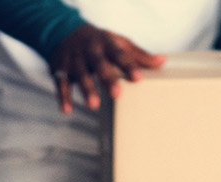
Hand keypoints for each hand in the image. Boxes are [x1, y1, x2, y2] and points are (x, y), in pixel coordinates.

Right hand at [49, 24, 164, 113]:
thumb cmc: (98, 42)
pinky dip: (63, 97)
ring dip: (86, 89)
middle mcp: (89, 51)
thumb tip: (161, 62)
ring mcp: (73, 60)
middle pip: (99, 64)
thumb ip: (138, 55)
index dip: (129, 65)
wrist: (65, 32)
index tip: (138, 77)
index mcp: (106, 43)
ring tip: (94, 104)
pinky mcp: (59, 69)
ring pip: (79, 74)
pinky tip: (67, 110)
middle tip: (116, 94)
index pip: (119, 54)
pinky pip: (60, 84)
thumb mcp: (118, 43)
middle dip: (107, 78)